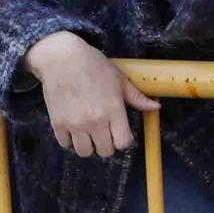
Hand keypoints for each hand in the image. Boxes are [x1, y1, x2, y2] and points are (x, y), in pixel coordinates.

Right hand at [23, 30, 159, 157]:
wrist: (62, 59)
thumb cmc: (94, 66)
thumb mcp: (120, 80)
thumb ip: (137, 98)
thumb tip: (156, 107)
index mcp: (113, 111)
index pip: (123, 143)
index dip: (124, 140)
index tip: (121, 133)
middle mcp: (95, 121)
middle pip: (105, 151)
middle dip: (108, 145)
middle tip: (106, 133)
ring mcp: (75, 124)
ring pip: (85, 152)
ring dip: (89, 145)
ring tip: (90, 133)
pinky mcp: (57, 123)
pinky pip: (65, 144)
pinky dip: (70, 140)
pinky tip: (74, 129)